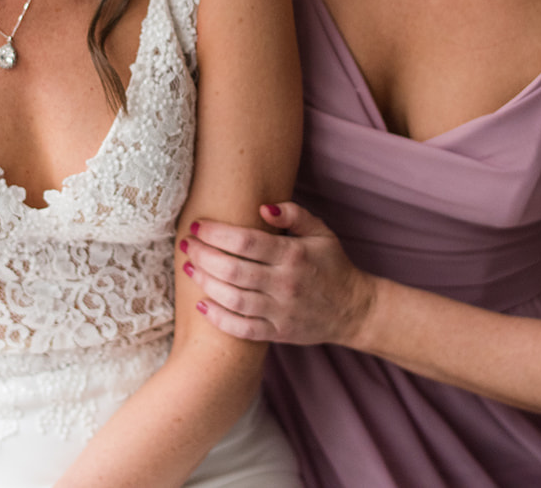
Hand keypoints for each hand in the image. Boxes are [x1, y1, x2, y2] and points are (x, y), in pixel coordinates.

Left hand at [180, 202, 376, 345]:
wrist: (354, 309)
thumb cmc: (333, 265)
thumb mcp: (321, 232)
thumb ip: (294, 214)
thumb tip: (262, 207)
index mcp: (293, 255)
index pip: (245, 242)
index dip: (216, 233)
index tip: (197, 226)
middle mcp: (285, 284)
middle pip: (232, 270)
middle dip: (202, 256)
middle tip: (186, 245)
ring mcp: (281, 312)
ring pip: (233, 299)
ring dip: (205, 283)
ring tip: (188, 269)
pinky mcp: (278, 333)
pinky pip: (243, 329)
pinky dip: (219, 319)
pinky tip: (202, 305)